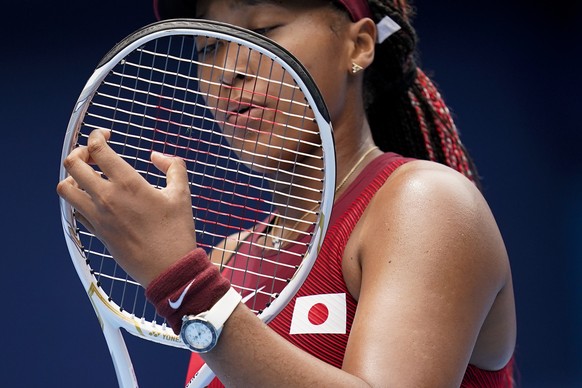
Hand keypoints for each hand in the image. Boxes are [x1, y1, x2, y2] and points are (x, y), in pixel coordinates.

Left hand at [57, 129, 196, 286]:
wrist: (168, 268)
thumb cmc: (177, 232)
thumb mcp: (182, 194)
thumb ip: (173, 167)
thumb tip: (157, 157)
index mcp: (128, 184)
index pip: (98, 150)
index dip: (97, 136)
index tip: (105, 135)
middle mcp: (107, 198)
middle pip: (72, 164)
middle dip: (79, 152)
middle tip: (93, 153)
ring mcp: (98, 216)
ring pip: (65, 188)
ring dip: (72, 176)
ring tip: (88, 176)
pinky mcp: (96, 232)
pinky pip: (75, 209)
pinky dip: (78, 198)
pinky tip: (94, 198)